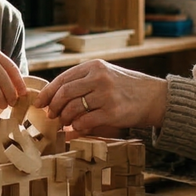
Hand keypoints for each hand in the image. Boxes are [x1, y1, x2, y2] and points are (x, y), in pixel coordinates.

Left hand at [32, 59, 166, 134]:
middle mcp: (99, 78)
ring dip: (65, 119)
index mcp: (94, 66)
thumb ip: (84, 81)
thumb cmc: (127, 87)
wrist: (156, 97)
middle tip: (52, 116)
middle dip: (54, 107)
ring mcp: (106, 95)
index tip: (40, 103)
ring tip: (65, 123)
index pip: (63, 79)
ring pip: (72, 108)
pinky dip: (77, 128)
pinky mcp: (112, 112)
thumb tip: (55, 97)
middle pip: (64, 93)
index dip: (48, 93)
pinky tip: (78, 129)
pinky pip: (85, 122)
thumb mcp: (106, 75)